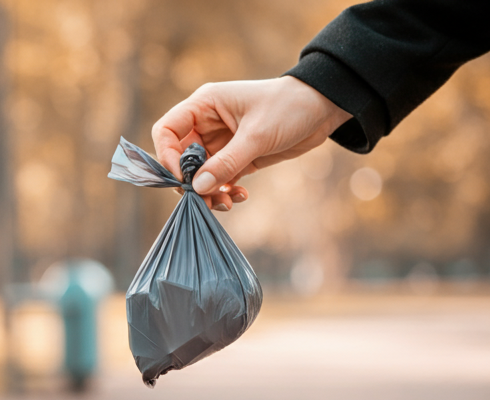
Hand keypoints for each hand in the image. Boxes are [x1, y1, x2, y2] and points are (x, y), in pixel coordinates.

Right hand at [151, 76, 351, 209]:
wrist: (323, 108)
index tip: (183, 179)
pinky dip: (224, 191)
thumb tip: (198, 188)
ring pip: (199, 174)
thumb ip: (226, 162)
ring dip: (208, 192)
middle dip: (190, 181)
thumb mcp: (257, 135)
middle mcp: (206, 124)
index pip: (166, 131)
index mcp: (204, 106)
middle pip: (179, 158)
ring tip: (225, 203)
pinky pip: (218, 179)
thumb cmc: (289, 107)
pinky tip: (239, 196)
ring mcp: (220, 142)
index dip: (167, 156)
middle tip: (204, 199)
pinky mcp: (236, 157)